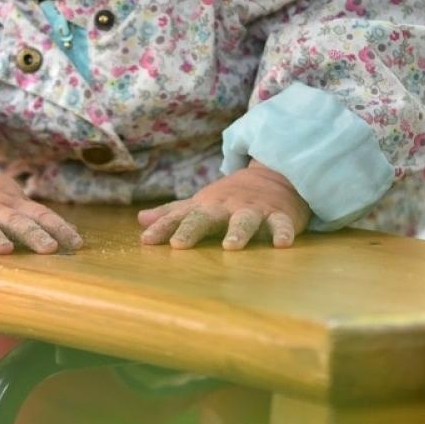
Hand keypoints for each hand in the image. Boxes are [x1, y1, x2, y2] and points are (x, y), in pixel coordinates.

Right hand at [0, 142, 82, 254]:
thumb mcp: (10, 199)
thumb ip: (35, 217)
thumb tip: (74, 237)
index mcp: (9, 202)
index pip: (39, 214)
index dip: (57, 227)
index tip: (76, 244)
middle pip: (13, 220)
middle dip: (31, 233)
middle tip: (48, 248)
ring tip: (3, 249)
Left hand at [137, 162, 310, 249]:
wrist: (275, 176)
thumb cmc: (230, 198)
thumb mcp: (201, 203)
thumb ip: (172, 213)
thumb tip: (141, 220)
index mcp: (205, 206)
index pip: (179, 217)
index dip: (162, 228)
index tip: (146, 241)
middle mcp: (226, 207)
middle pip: (206, 217)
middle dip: (191, 230)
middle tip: (179, 245)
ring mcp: (253, 210)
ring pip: (244, 220)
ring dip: (237, 232)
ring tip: (230, 248)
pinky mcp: (280, 215)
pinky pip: (282, 224)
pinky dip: (283, 233)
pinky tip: (282, 245)